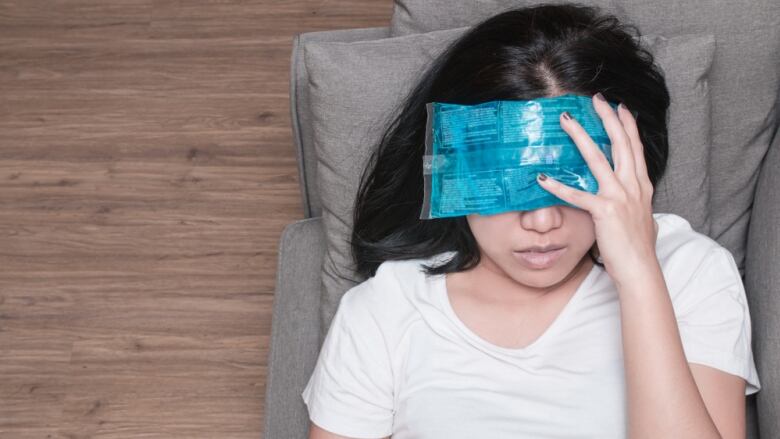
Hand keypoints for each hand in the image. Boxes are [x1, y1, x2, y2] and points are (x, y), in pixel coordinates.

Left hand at [535, 93, 658, 282]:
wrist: (640, 270)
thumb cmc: (637, 248)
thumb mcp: (641, 219)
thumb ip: (634, 203)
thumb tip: (631, 200)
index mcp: (642, 187)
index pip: (635, 148)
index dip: (627, 126)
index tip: (620, 107)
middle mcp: (633, 186)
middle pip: (620, 144)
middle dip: (608, 119)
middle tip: (596, 99)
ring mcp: (620, 197)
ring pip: (598, 159)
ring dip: (580, 137)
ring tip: (566, 121)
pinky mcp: (604, 212)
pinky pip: (577, 195)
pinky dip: (559, 186)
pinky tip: (542, 178)